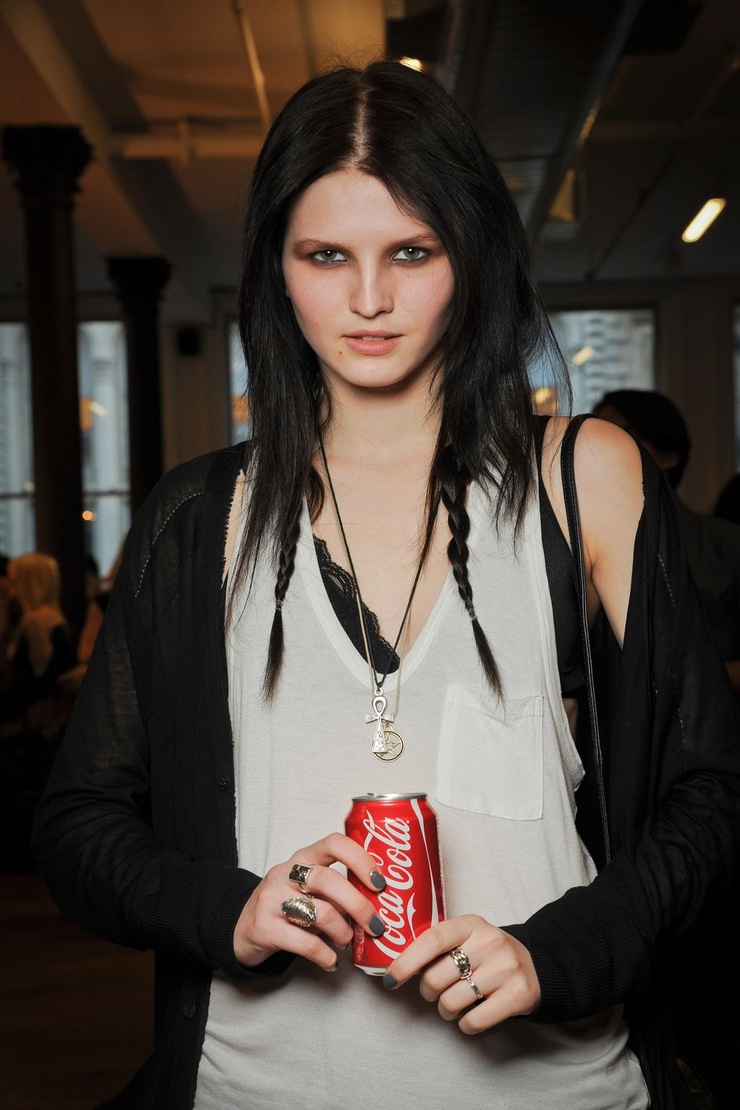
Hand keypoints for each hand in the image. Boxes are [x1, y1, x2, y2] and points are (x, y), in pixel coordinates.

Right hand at [233, 833, 385, 970]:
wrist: (241, 928)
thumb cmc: (286, 906)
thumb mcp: (309, 888)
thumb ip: (338, 889)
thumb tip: (381, 905)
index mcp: (303, 857)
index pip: (333, 843)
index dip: (360, 859)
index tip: (380, 882)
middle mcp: (285, 873)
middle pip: (327, 879)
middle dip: (358, 904)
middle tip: (376, 924)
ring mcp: (271, 899)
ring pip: (318, 912)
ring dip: (342, 932)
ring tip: (347, 942)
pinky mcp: (264, 928)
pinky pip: (304, 943)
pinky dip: (325, 955)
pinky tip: (331, 961)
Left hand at [383, 914, 539, 1033]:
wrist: (536, 967)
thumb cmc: (488, 954)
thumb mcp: (467, 937)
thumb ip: (438, 944)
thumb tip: (394, 964)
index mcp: (471, 924)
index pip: (432, 939)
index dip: (407, 961)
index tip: (390, 979)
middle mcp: (489, 942)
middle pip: (436, 978)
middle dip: (427, 991)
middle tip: (434, 991)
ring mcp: (505, 969)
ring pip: (451, 1003)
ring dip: (445, 1010)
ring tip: (454, 1002)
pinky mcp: (517, 995)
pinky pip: (473, 1021)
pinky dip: (465, 1025)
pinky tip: (471, 1014)